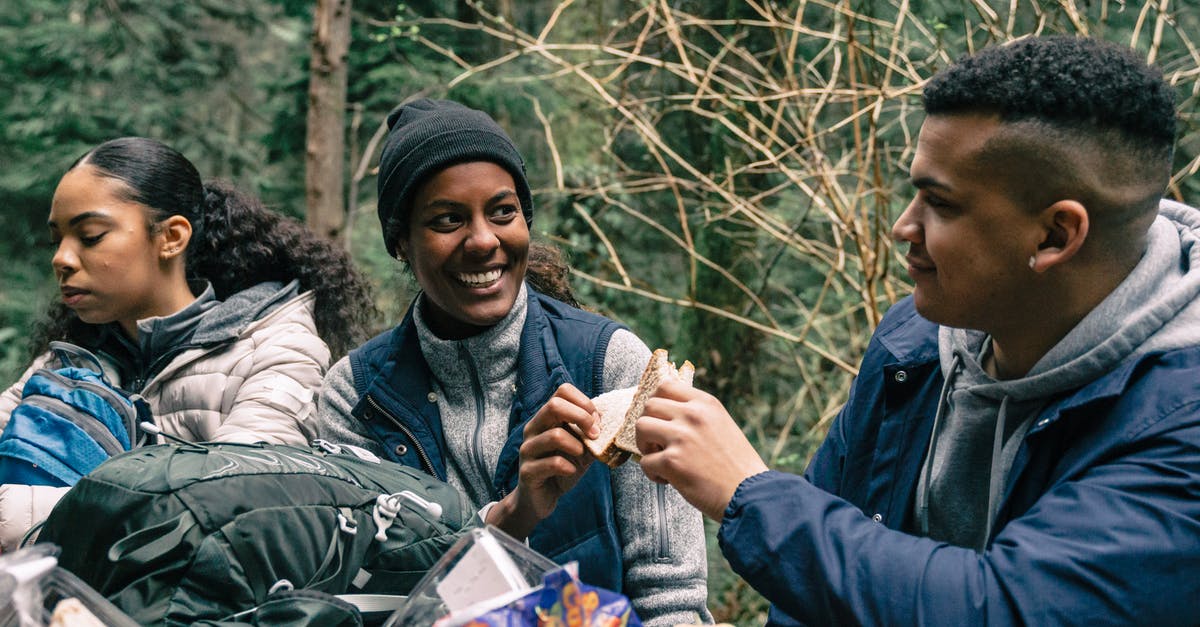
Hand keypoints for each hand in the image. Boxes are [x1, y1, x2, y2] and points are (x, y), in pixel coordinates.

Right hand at [486, 383, 596, 538]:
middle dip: (582, 418)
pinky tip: (571, 471)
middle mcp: (533, 429)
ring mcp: (528, 449)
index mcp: (546, 418)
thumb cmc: (562, 468)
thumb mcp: (582, 447)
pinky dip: (569, 467)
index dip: (584, 402)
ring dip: (577, 445)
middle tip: (595, 435)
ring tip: (582, 455)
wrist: (541, 498)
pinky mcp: (528, 471)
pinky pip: (553, 463)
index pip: (562, 391)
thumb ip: (592, 434)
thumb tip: (614, 422)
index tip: (596, 421)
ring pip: (555, 435)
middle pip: (554, 405)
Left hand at [637, 380, 768, 520]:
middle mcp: (693, 415)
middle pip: (649, 405)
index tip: (659, 419)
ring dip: (644, 445)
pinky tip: (668, 480)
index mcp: (706, 404)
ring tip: (660, 459)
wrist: (750, 495)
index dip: (656, 402)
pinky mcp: (673, 462)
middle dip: (648, 425)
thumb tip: (666, 415)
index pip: (665, 386)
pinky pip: (644, 462)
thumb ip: (698, 416)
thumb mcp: (722, 426)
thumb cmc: (737, 467)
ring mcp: (682, 437)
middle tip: (658, 444)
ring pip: (640, 427)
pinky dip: (651, 473)